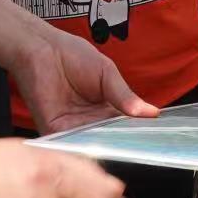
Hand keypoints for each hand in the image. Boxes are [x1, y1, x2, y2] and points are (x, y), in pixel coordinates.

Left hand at [12, 25, 158, 134]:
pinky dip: (82, 146)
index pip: (126, 127)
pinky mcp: (55, 130)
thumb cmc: (74, 56)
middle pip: (111, 139)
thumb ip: (125, 96)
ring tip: (122, 147)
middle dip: (124, 143)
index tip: (155, 138)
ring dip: (105, 146)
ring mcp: (72, 128)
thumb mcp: (108, 74)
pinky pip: (70, 144)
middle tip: (141, 146)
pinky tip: (96, 145)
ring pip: (93, 145)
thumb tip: (151, 112)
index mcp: (106, 109)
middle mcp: (90, 122)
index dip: (138, 132)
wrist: (43, 50)